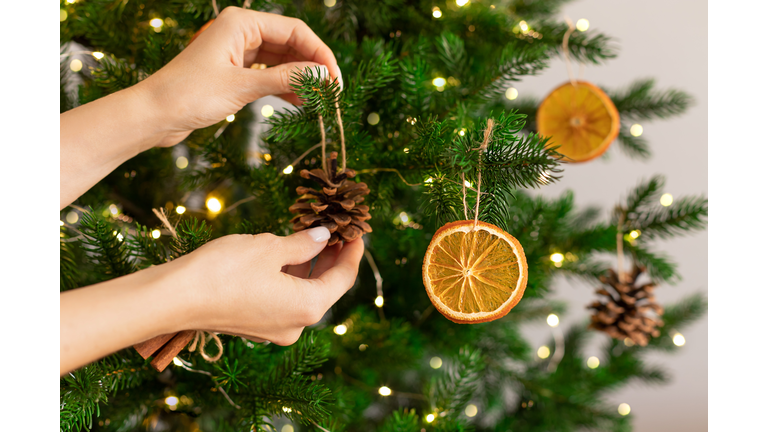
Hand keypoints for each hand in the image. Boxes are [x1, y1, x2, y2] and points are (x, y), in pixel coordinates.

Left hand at [137, 7, 341, 147]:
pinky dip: (285, 86)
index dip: (320, 54)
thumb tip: (323, 76)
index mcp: (241, 23)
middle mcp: (241, 32)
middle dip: (312, 67)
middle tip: (331, 93)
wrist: (155, 115)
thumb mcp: (243, 86)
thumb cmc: (190, 94)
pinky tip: (299, 102)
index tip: (335, 80)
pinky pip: (269, 74)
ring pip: (281, 60)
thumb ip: (286, 78)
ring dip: (300, 79)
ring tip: (318, 101)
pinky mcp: (234, 71)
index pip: (295, 30)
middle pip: (290, 44)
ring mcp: (238, 51)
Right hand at [174, 227, 362, 345]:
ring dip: (308, 265)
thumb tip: (322, 237)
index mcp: (307, 307)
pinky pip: (282, 298)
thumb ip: (303, 244)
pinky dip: (288, 276)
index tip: (357, 231)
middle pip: (325, 287)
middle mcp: (295, 325)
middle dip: (330, 257)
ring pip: (302, 292)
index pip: (343, 278)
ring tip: (310, 234)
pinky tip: (285, 252)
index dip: (352, 252)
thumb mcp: (270, 248)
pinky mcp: (254, 325)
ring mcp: (274, 329)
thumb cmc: (224, 271)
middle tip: (334, 228)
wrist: (173, 299)